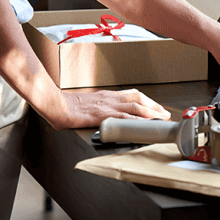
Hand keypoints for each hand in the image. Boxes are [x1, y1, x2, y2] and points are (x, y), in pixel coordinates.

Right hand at [50, 88, 170, 129]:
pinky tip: (144, 124)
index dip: (146, 101)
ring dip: (151, 112)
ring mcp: (107, 106)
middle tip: (164, 113)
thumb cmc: (66, 107)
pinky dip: (137, 120)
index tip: (155, 107)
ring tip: (161, 118)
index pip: (131, 95)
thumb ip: (97, 109)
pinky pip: (124, 117)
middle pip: (138, 98)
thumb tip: (103, 117)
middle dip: (153, 105)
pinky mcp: (103, 115)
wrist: (55, 104)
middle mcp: (109, 98)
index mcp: (106, 96)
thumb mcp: (86, 105)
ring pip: (135, 106)